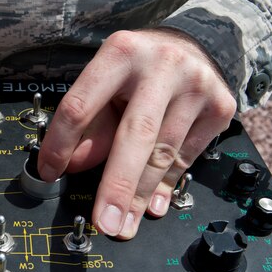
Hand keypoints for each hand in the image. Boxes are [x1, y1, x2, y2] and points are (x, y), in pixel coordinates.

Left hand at [37, 29, 235, 238]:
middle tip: (104, 222)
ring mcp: (196, 85)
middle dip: (117, 184)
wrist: (191, 47)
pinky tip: (151, 205)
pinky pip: (186, 157)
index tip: (50, 174)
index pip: (82, 104)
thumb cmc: (137, 72)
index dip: (61, 143)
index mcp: (120, 53)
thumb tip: (73, 167)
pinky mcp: (220, 107)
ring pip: (163, 152)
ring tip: (124, 224)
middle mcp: (162, 65)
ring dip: (140, 195)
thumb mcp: (106, 86)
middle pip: (135, 133)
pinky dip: (165, 186)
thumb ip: (89, 124)